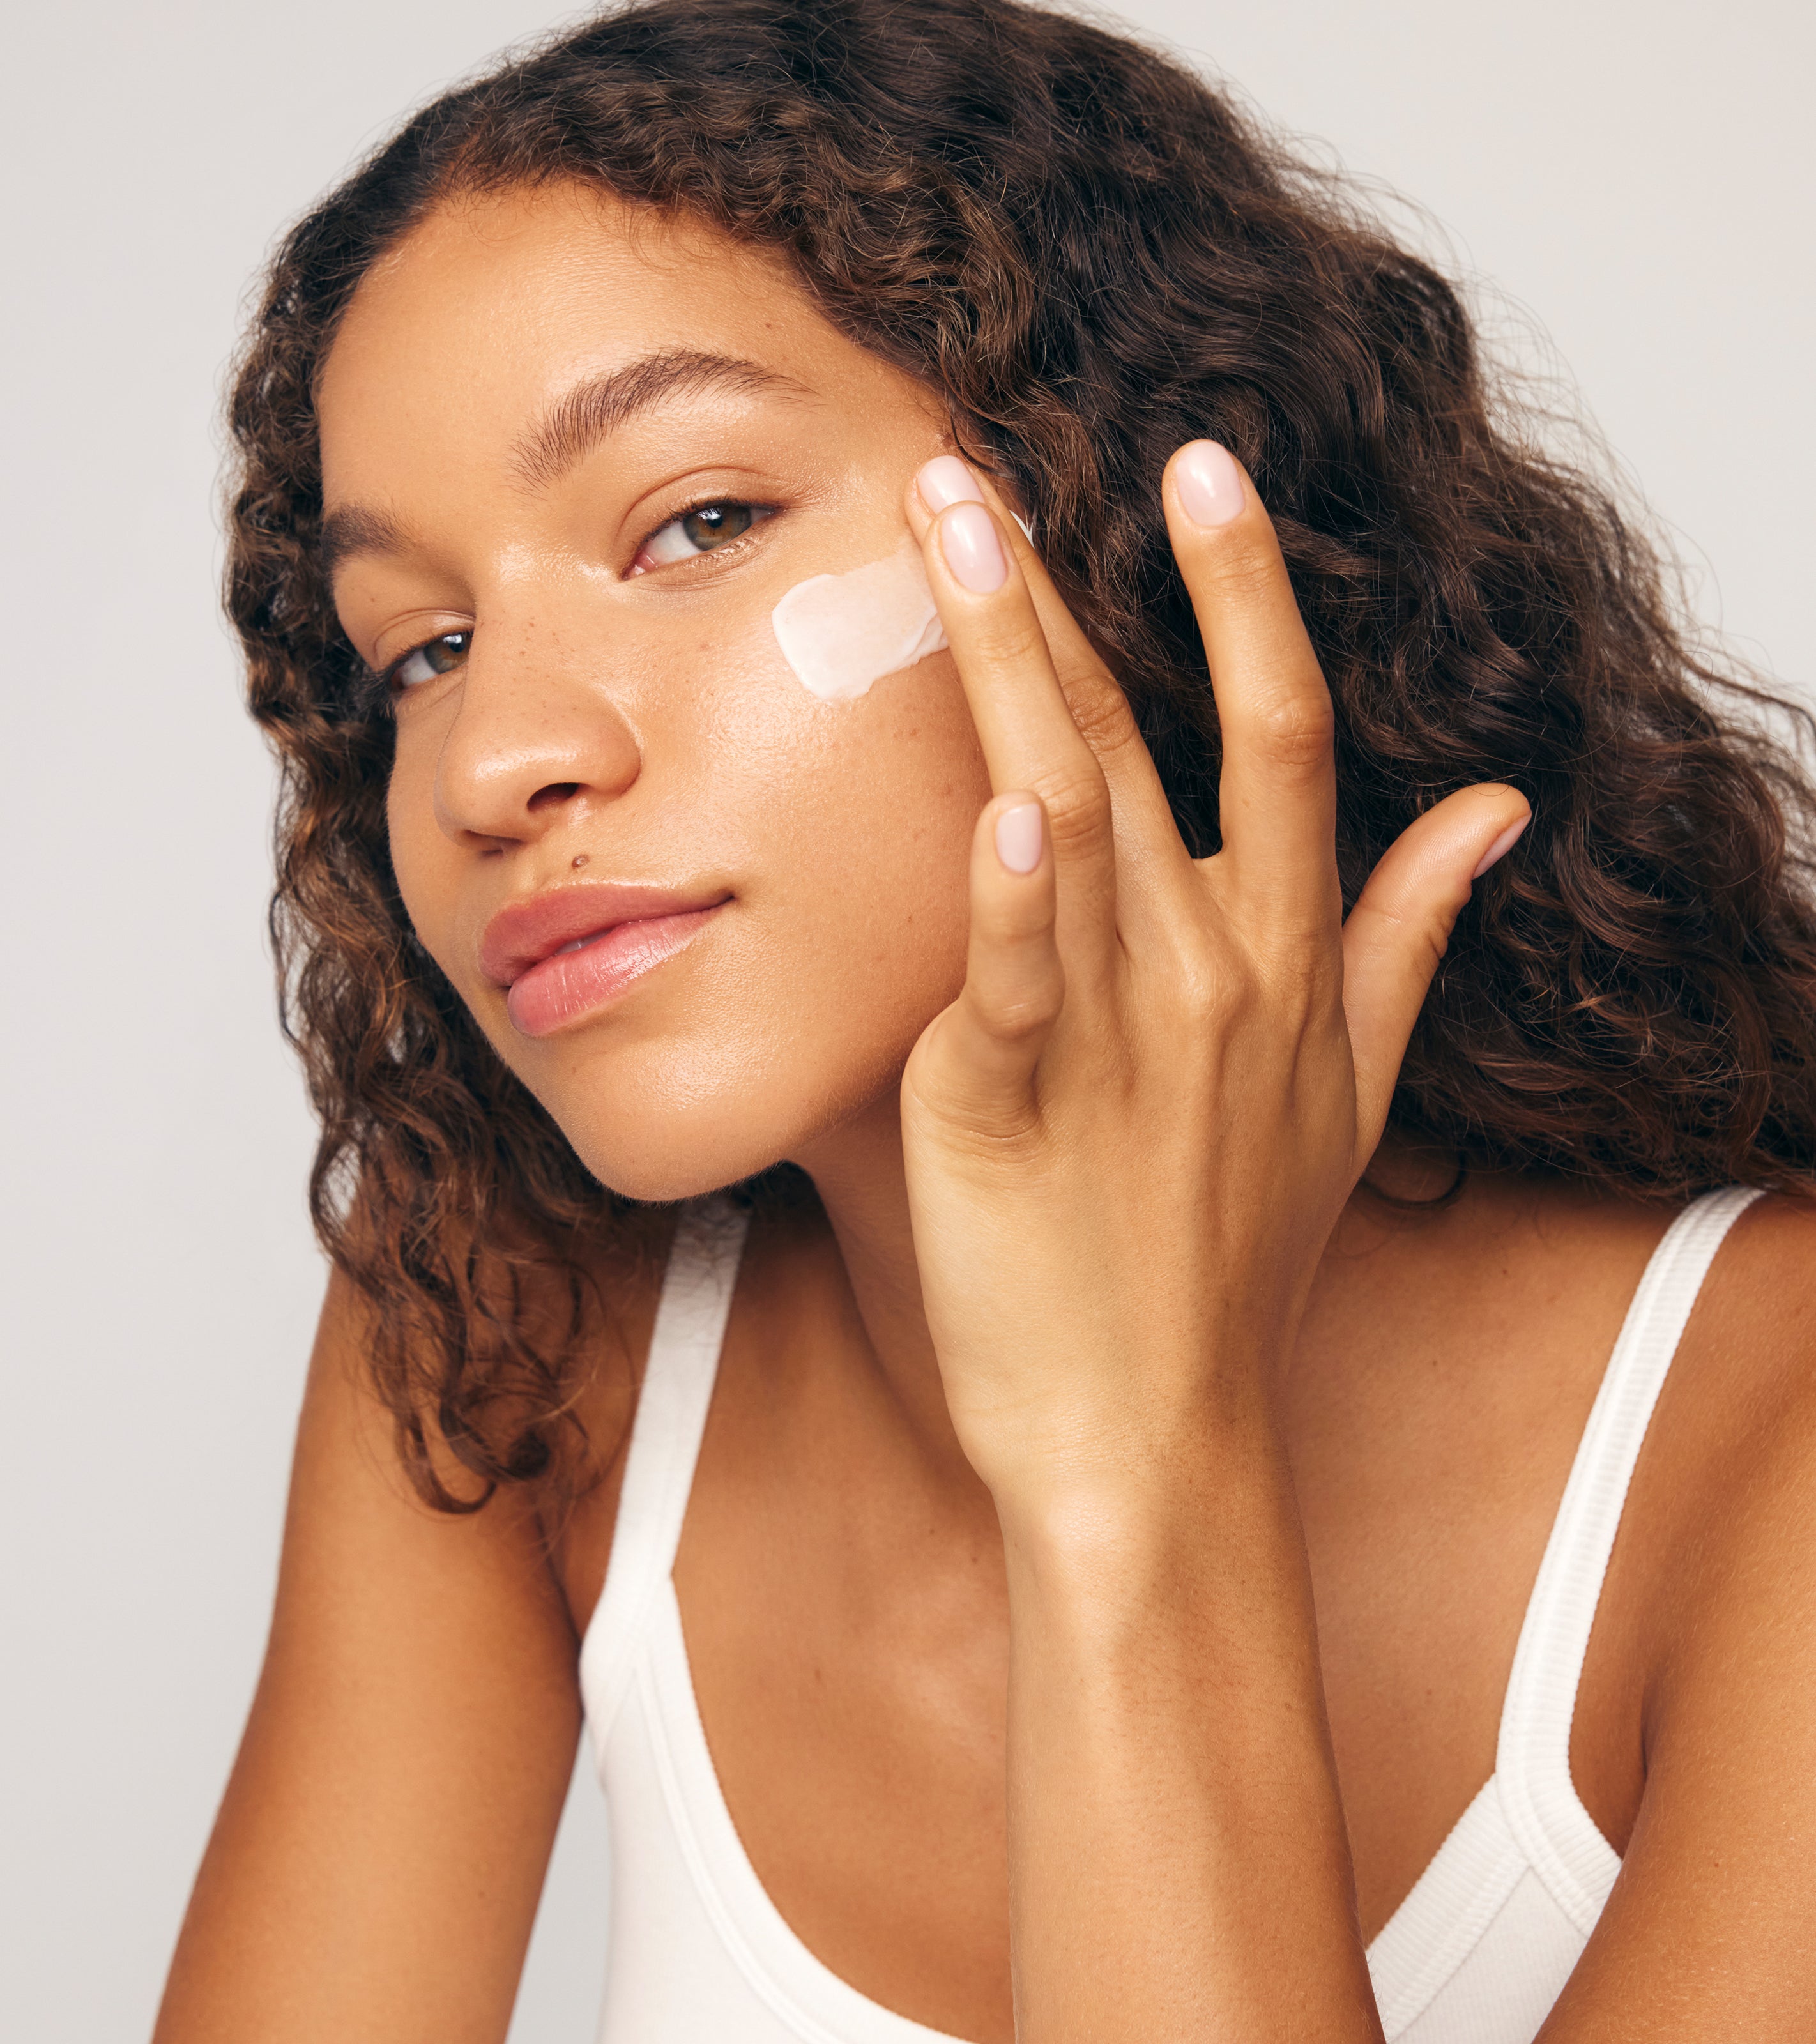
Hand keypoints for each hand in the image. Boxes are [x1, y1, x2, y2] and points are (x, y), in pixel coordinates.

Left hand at [899, 446, 1528, 1516]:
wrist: (1156, 1430)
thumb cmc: (1234, 1257)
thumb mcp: (1356, 1092)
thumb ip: (1412, 937)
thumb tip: (1490, 810)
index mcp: (1283, 958)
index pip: (1282, 734)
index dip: (1243, 595)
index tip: (1199, 472)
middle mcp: (1209, 975)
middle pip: (1147, 742)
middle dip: (1065, 590)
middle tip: (979, 461)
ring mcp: (1113, 1039)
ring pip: (1069, 815)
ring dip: (1011, 667)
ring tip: (949, 532)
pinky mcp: (1008, 1109)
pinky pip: (1012, 984)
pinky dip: (1009, 893)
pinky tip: (1000, 798)